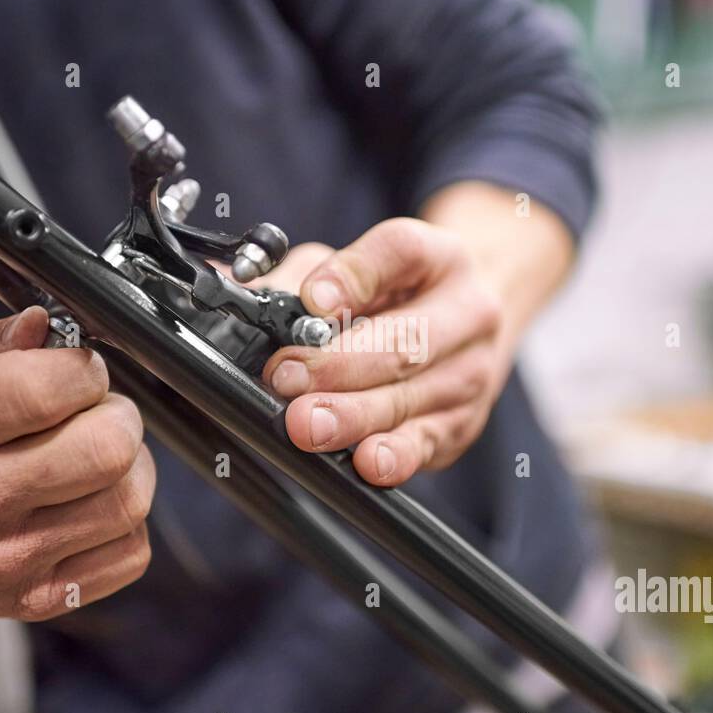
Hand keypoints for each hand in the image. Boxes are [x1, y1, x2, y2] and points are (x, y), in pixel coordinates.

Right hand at [0, 306, 154, 695]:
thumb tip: (44, 325)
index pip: (52, 388)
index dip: (84, 370)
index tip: (75, 374)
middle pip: (108, 449)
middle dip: (119, 418)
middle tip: (98, 416)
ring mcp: (6, 558)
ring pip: (128, 501)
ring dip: (130, 470)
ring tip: (96, 460)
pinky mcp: (38, 598)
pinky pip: (131, 553)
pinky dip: (127, 524)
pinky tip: (91, 507)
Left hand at [260, 217, 506, 486]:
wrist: (472, 327)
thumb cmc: (400, 296)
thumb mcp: (359, 269)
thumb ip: (303, 276)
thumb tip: (241, 292)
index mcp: (437, 257)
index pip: (399, 252)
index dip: (352, 276)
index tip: (310, 298)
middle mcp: (466, 310)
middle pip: (405, 337)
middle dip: (338, 364)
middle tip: (288, 377)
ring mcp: (470, 371)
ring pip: (408, 396)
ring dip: (353, 415)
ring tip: (307, 423)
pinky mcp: (461, 423)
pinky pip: (425, 442)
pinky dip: (393, 454)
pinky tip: (366, 460)